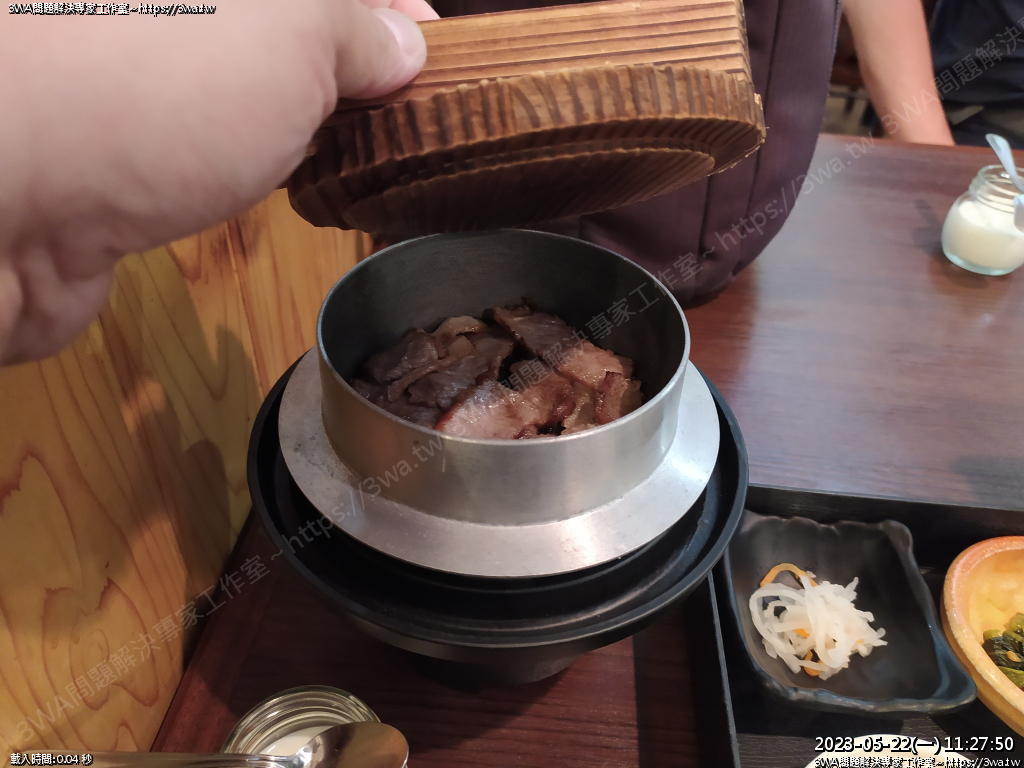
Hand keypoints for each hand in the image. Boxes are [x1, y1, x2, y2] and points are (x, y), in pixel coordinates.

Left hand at [0, 0, 437, 363]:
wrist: (6, 198)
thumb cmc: (149, 85)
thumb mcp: (295, 26)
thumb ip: (356, 25)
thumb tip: (395, 44)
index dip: (384, 4)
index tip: (429, 44)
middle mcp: (160, 13)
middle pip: (278, 25)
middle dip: (348, 61)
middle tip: (399, 108)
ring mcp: (131, 72)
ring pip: (245, 83)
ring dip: (305, 116)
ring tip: (356, 150)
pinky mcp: (119, 147)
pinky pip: (210, 140)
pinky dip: (257, 161)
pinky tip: (289, 185)